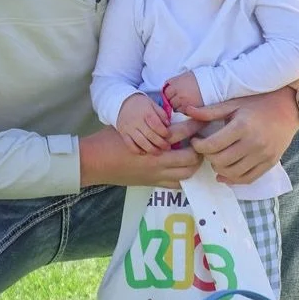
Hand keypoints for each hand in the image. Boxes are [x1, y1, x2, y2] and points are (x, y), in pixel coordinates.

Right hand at [78, 126, 200, 188]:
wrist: (95, 162)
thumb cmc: (110, 140)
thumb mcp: (132, 126)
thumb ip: (152, 123)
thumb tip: (169, 115)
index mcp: (152, 143)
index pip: (182, 132)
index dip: (196, 125)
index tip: (203, 119)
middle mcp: (158, 161)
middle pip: (190, 157)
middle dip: (199, 148)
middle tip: (202, 140)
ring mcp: (156, 175)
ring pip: (186, 173)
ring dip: (194, 164)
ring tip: (195, 153)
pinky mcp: (152, 183)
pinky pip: (176, 184)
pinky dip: (184, 176)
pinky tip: (184, 167)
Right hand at [116, 92, 171, 152]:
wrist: (122, 103)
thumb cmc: (141, 105)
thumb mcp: (152, 104)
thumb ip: (161, 113)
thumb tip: (168, 124)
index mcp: (146, 112)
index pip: (156, 124)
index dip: (164, 132)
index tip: (169, 135)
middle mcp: (137, 121)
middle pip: (150, 135)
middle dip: (160, 143)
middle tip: (167, 147)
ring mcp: (129, 128)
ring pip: (140, 141)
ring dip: (150, 149)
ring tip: (158, 152)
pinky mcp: (123, 133)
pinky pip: (129, 144)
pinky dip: (137, 150)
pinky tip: (144, 152)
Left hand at [163, 71, 202, 115]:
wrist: (214, 83)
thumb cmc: (200, 78)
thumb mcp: (184, 75)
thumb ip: (174, 82)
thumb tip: (165, 88)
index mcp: (176, 84)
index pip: (165, 92)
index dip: (169, 94)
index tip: (173, 94)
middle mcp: (178, 93)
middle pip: (169, 101)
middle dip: (173, 100)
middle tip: (180, 98)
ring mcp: (184, 102)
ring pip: (175, 108)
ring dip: (178, 106)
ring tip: (186, 101)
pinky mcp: (190, 108)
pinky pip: (183, 112)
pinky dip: (185, 110)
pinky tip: (191, 105)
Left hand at [183, 87, 298, 185]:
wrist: (289, 107)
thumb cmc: (259, 102)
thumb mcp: (234, 103)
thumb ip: (210, 111)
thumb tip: (186, 111)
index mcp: (242, 126)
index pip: (212, 145)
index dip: (198, 146)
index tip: (196, 141)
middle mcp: (253, 143)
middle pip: (220, 161)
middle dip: (208, 157)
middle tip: (206, 149)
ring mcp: (263, 155)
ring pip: (232, 173)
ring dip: (219, 168)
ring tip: (216, 157)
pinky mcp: (270, 163)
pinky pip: (248, 178)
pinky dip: (233, 179)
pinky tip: (225, 173)